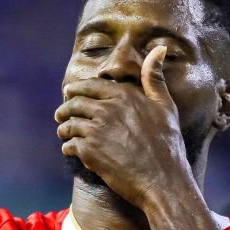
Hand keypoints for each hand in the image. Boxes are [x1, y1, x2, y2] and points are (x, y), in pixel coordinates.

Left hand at [56, 46, 193, 207]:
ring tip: (63, 132)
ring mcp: (96, 130)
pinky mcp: (89, 152)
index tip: (69, 92)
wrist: (163, 180)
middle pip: (74, 103)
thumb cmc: (168, 145)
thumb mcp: (166, 106)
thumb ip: (154, 78)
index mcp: (123, 95)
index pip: (90, 86)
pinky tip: (70, 150)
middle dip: (65, 108)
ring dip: (64, 128)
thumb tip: (158, 49)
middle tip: (61, 114)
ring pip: (69, 124)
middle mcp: (107, 109)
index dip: (76, 89)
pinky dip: (68, 147)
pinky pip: (70, 144)